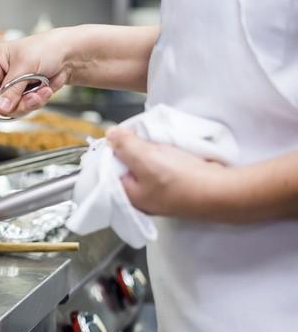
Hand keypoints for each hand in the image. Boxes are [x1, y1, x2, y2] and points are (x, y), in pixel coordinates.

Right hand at [0, 29, 73, 127]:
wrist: (69, 55)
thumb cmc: (45, 49)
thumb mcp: (26, 66)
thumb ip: (11, 89)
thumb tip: (0, 108)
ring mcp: (10, 89)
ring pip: (7, 109)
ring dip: (25, 104)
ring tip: (40, 91)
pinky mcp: (22, 97)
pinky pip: (23, 109)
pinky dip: (35, 102)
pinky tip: (45, 90)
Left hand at [107, 127, 231, 218]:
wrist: (222, 190)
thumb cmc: (181, 180)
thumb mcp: (145, 159)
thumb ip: (125, 146)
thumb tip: (110, 134)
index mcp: (128, 196)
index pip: (108, 171)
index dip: (111, 151)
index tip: (117, 135)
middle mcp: (142, 197)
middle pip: (127, 166)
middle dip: (131, 149)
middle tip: (137, 134)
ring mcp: (160, 192)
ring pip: (146, 164)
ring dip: (149, 150)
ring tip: (152, 138)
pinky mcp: (176, 184)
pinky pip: (162, 165)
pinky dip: (163, 154)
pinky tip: (166, 146)